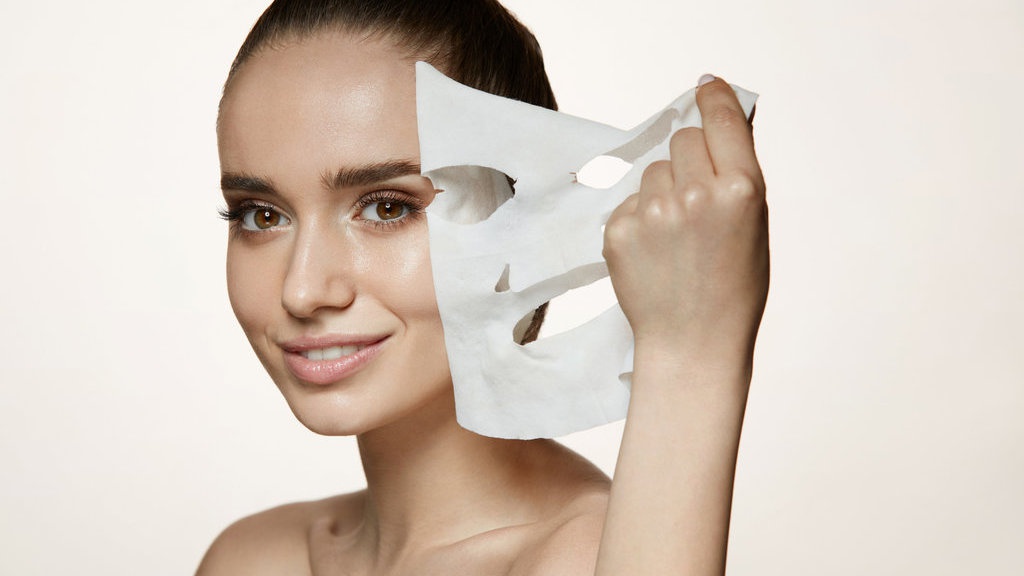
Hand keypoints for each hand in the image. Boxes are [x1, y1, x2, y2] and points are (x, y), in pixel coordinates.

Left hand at [603, 75, 768, 359]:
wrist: (693, 342)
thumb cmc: (734, 288)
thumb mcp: (755, 226)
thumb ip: (739, 174)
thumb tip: (722, 121)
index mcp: (742, 190)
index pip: (721, 119)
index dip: (713, 99)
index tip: (705, 88)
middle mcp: (696, 194)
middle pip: (684, 139)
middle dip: (691, 157)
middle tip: (698, 197)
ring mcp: (654, 212)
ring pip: (654, 169)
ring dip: (664, 189)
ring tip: (677, 235)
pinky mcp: (620, 230)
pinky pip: (630, 201)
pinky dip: (641, 217)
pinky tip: (656, 251)